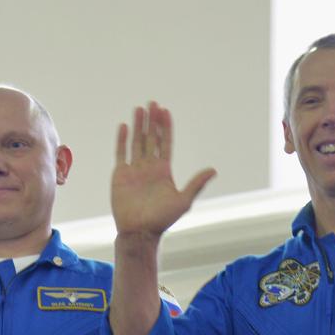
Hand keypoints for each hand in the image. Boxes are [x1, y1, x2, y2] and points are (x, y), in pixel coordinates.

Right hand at [111, 102, 215, 242]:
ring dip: (138, 126)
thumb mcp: (183, 201)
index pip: (165, 143)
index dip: (165, 127)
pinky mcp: (120, 175)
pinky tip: (124, 126)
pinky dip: (122, 140)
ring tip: (139, 109)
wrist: (139, 231)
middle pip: (150, 138)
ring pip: (136, 142)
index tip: (165, 111)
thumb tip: (213, 170)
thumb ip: (196, 184)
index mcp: (164, 170)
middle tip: (152, 104)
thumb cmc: (162, 219)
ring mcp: (134, 170)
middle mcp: (149, 167)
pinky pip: (121, 153)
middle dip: (152, 121)